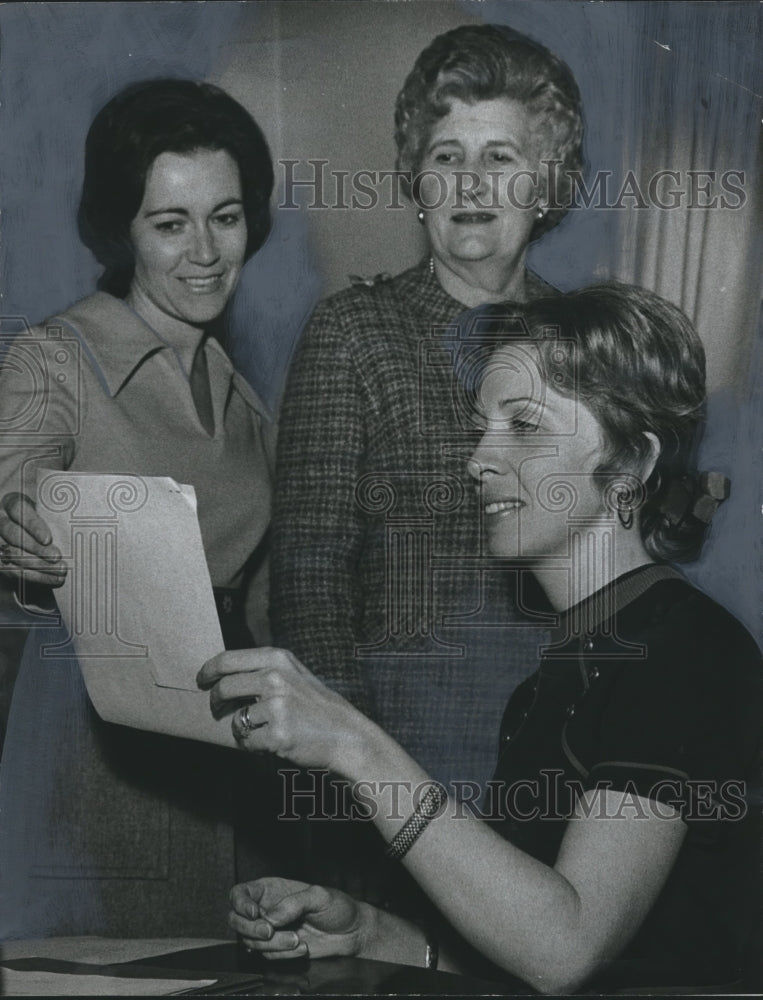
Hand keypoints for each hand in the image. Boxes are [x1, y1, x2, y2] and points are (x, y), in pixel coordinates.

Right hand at [0, 492, 66, 586]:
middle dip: (36, 548)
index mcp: (11, 502)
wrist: (29, 530)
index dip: (32, 525)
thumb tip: (82, 517)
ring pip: (13, 555)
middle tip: (57, 557)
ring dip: (39, 566)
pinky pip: (14, 571)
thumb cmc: (44, 514)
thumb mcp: (46, 507)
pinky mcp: (1, 560)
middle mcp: (1, 521)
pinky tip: (54, 579)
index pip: (18, 510)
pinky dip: (37, 577)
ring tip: (61, 571)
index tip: (48, 538)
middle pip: (13, 535)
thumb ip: (55, 511)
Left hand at [196, 647, 372, 772]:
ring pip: (237, 719)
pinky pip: (247, 741)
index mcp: (279, 659)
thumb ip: (265, 669)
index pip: (228, 659)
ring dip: (244, 728)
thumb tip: (224, 675)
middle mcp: (276, 678)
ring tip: (266, 729)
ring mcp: (277, 706)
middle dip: (216, 701)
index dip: (209, 670)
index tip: (202, 680)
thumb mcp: (295, 675)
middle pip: (224, 687)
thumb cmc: (318, 707)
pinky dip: (255, 745)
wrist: (346, 735)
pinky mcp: (277, 734)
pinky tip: (274, 742)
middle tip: (218, 709)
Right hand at [229, 877, 366, 960]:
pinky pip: (267, 956)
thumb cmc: (337, 907)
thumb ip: (293, 903)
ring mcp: (270, 931)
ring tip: (297, 939)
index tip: (254, 913)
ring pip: (252, 941)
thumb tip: (270, 917)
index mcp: (271, 890)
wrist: (351, 934)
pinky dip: (282, 955)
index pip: (240, 893)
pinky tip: (302, 947)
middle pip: (236, 920)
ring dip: (273, 945)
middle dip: (251, 929)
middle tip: (269, 932)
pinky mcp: (277, 950)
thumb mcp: (318, 896)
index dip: (240, 904)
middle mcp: (266, 909)